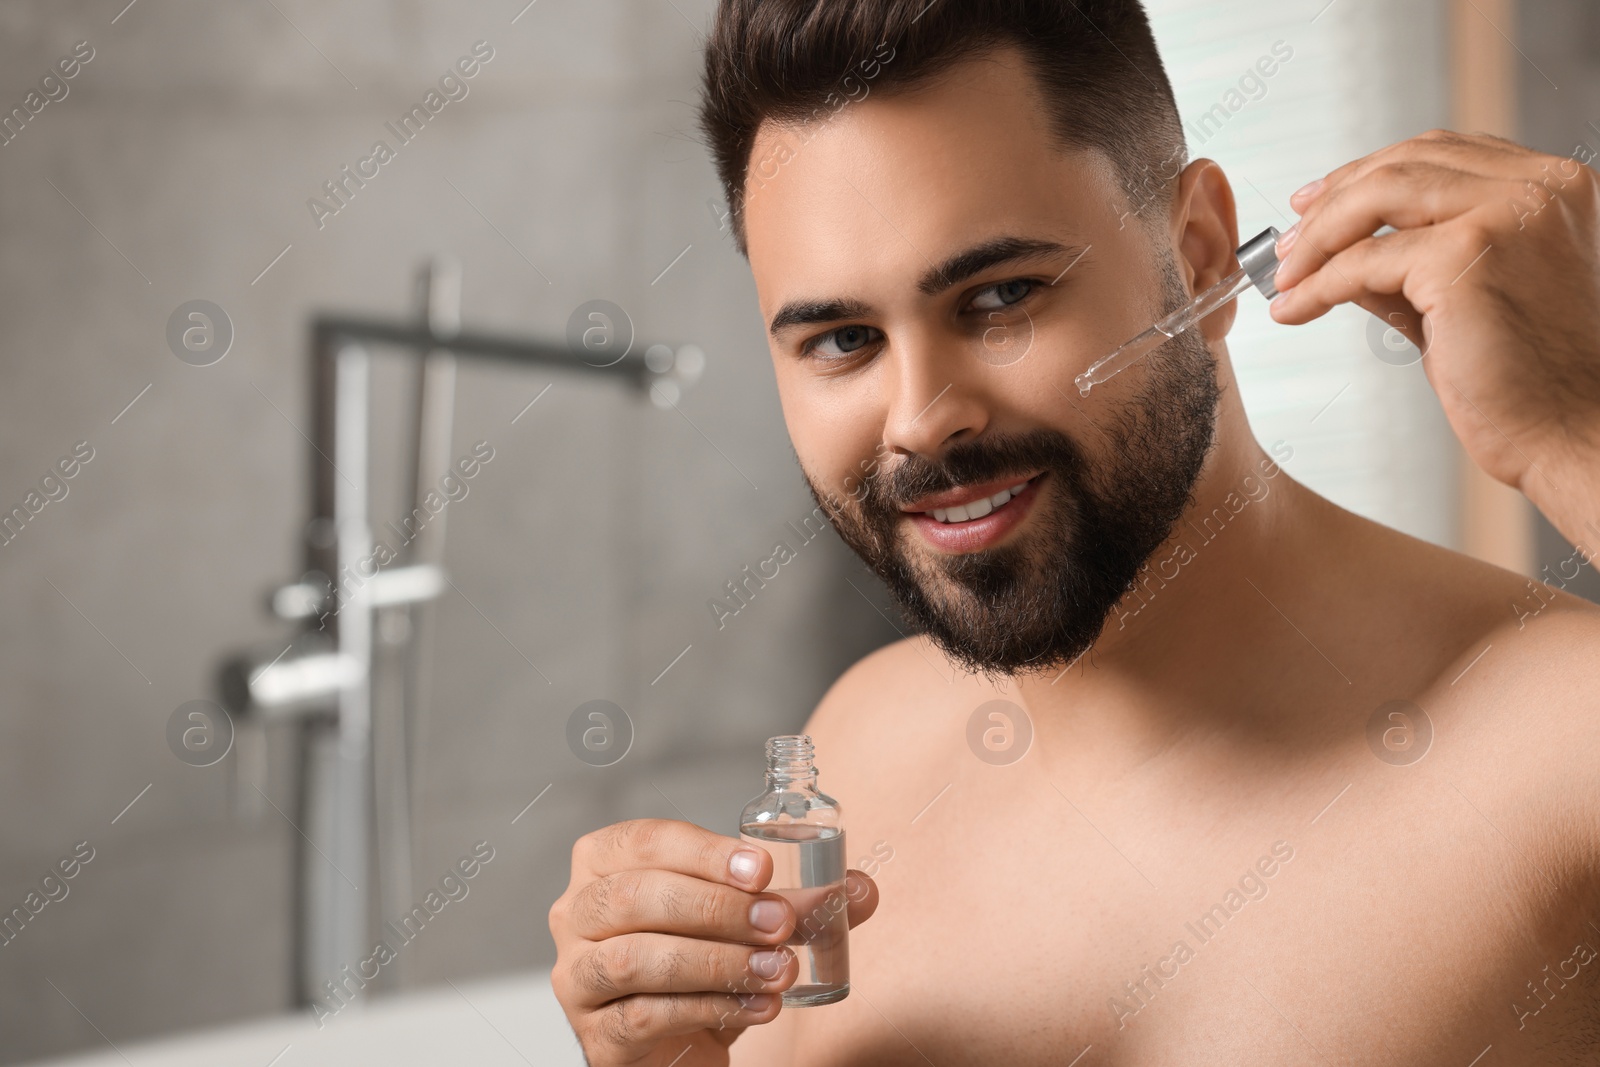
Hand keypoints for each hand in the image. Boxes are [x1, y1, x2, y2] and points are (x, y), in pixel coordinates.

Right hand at [549, 818, 879, 1065]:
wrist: (674, 1044)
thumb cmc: (701, 963)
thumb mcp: (747, 923)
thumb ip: (801, 902)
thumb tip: (860, 890)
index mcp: (604, 863)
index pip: (644, 841)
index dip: (704, 852)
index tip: (762, 868)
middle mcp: (576, 913)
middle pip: (633, 896)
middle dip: (716, 907)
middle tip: (780, 923)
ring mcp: (577, 977)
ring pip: (635, 959)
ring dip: (717, 962)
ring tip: (779, 970)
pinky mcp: (596, 1035)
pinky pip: (645, 1017)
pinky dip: (710, 1008)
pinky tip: (757, 1006)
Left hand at [1268, 129, 1599, 547]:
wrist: (1573, 433)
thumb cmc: (1532, 381)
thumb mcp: (1468, 299)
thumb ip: (1412, 268)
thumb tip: (1339, 254)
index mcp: (1553, 187)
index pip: (1442, 152)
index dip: (1368, 172)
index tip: (1317, 201)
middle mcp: (1538, 188)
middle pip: (1405, 163)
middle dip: (1333, 199)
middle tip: (1288, 241)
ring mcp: (1506, 214)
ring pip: (1378, 197)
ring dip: (1318, 237)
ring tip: (1285, 276)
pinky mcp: (1467, 256)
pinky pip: (1365, 261)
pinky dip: (1318, 285)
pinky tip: (1294, 309)